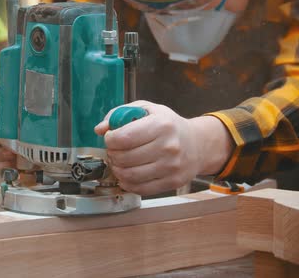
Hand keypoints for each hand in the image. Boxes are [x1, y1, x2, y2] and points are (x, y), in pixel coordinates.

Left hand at [94, 101, 232, 195]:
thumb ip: (120, 114)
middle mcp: (169, 147)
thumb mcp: (146, 109)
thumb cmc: (168, 125)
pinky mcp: (172, 182)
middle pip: (124, 158)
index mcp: (161, 125)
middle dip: (112, 154)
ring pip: (130, 175)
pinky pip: (140, 188)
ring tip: (119, 162)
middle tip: (114, 151)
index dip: (110, 139)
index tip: (110, 137)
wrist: (197, 144)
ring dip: (117, 170)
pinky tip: (128, 174)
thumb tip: (100, 129)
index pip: (123, 137)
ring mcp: (171, 167)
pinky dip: (128, 183)